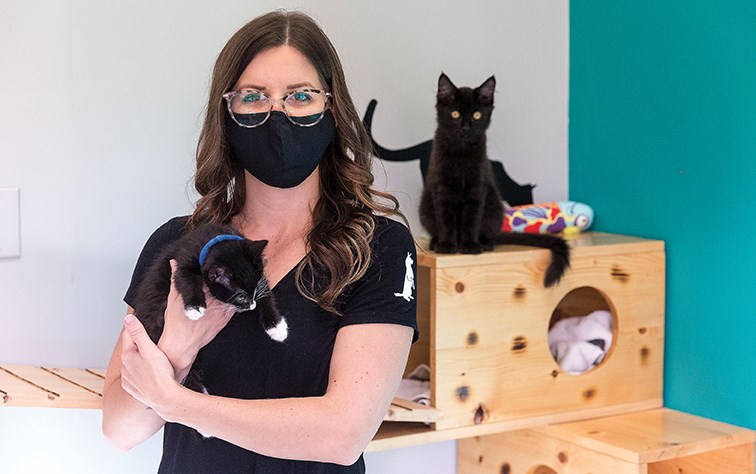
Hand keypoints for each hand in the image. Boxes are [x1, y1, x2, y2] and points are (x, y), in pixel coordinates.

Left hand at [120, 314, 177, 410]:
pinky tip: (148, 371)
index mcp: (128, 355)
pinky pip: (134, 376)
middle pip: (130, 348)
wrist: (164, 398)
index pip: (128, 334)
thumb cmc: (160, 374)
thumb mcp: (150, 349)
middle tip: (147, 335)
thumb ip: (138, 333)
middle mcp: (125, 368)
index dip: (134, 325)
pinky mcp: (133, 389)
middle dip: (137, 342)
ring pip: (131, 363)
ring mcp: (128, 379)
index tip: (138, 318)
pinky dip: (139, 371)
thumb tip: (128, 318)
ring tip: (149, 354)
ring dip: (137, 357)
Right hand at [157, 260, 236, 379]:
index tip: (223, 257)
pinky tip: (243, 292)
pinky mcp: (227, 317)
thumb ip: (176, 278)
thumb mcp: (173, 297)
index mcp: (201, 290)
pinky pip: (238, 304)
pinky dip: (241, 297)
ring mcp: (222, 308)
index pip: (214, 272)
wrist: (183, 344)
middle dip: (232, 273)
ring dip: (238, 285)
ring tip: (243, 275)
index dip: (219, 264)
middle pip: (228, 281)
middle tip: (238, 263)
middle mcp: (214, 298)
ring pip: (235, 291)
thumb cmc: (176, 321)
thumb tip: (174, 262)